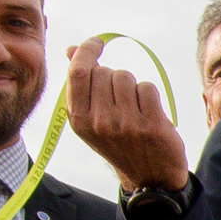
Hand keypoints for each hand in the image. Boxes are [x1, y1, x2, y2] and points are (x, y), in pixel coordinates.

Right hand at [65, 37, 189, 191]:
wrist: (149, 177)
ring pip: (127, 78)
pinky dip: (148, 96)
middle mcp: (99, 122)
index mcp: (79, 120)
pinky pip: (147, 88)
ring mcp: (126, 124)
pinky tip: (147, 114)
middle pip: (105, 72)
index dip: (87, 50)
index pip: (78, 72)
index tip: (95, 42)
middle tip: (119, 101)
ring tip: (133, 110)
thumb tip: (70, 49)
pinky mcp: (151, 124)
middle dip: (114, 77)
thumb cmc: (118, 141)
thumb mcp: (91, 118)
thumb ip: (81, 85)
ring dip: (131, 87)